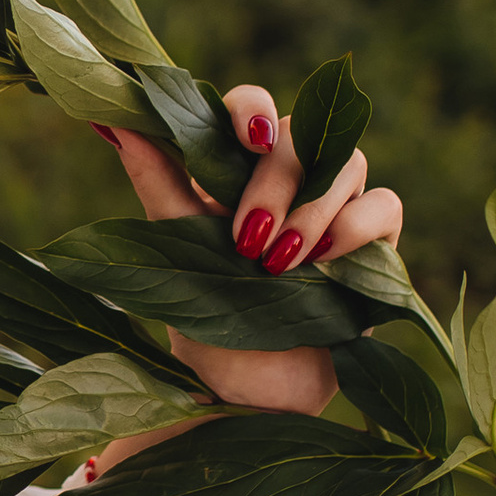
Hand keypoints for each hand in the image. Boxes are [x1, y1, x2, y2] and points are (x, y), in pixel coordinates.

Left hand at [105, 81, 404, 420]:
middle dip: (277, 180)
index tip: (248, 138)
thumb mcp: (174, 246)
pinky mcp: (374, 243)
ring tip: (279, 265)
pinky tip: (324, 265)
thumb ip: (154, 179)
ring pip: (349, 163)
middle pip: (303, 132)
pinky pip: (385, 205)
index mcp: (237, 169)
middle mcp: (291, 178)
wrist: (242, 387)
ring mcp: (337, 207)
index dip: (253, 109)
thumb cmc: (203, 315)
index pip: (251, 107)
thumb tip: (110, 117)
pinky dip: (355, 227)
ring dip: (312, 209)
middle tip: (248, 240)